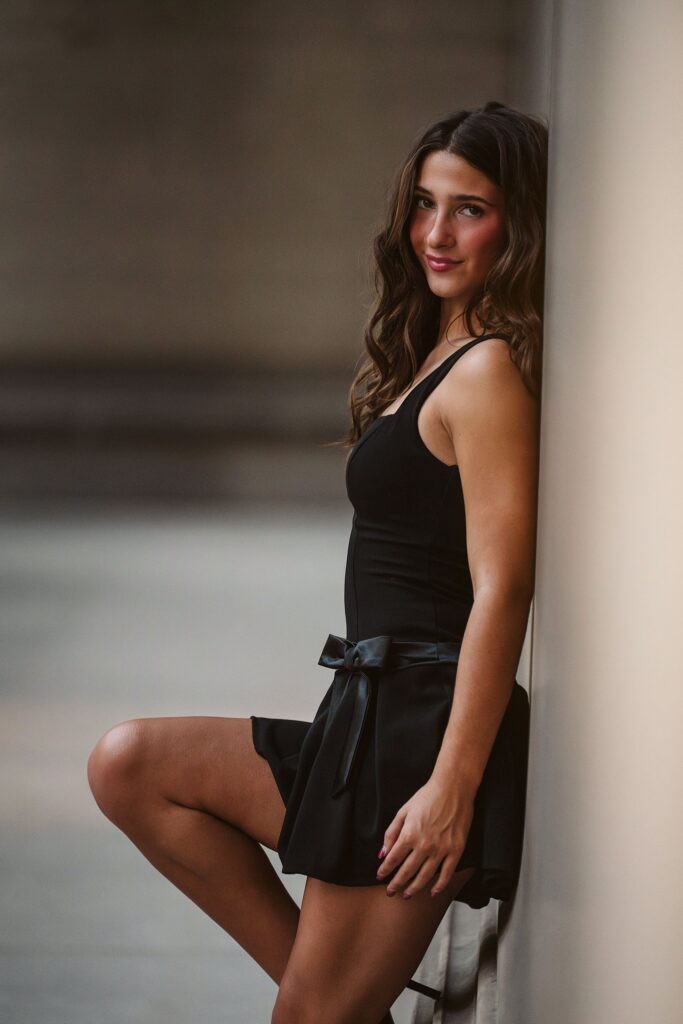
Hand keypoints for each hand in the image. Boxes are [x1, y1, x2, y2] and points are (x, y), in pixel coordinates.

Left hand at [375, 778, 473, 897]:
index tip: (380, 876)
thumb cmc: (427, 796)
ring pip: (425, 876)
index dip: (385, 870)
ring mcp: (441, 849)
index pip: (393, 859)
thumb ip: (391, 832)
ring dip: (414, 888)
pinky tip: (432, 892)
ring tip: (407, 895)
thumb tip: (383, 852)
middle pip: (407, 871)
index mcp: (409, 834)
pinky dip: (439, 885)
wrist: (452, 789)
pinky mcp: (456, 850)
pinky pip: (447, 873)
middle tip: (390, 892)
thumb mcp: (404, 811)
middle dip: (396, 884)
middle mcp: (424, 845)